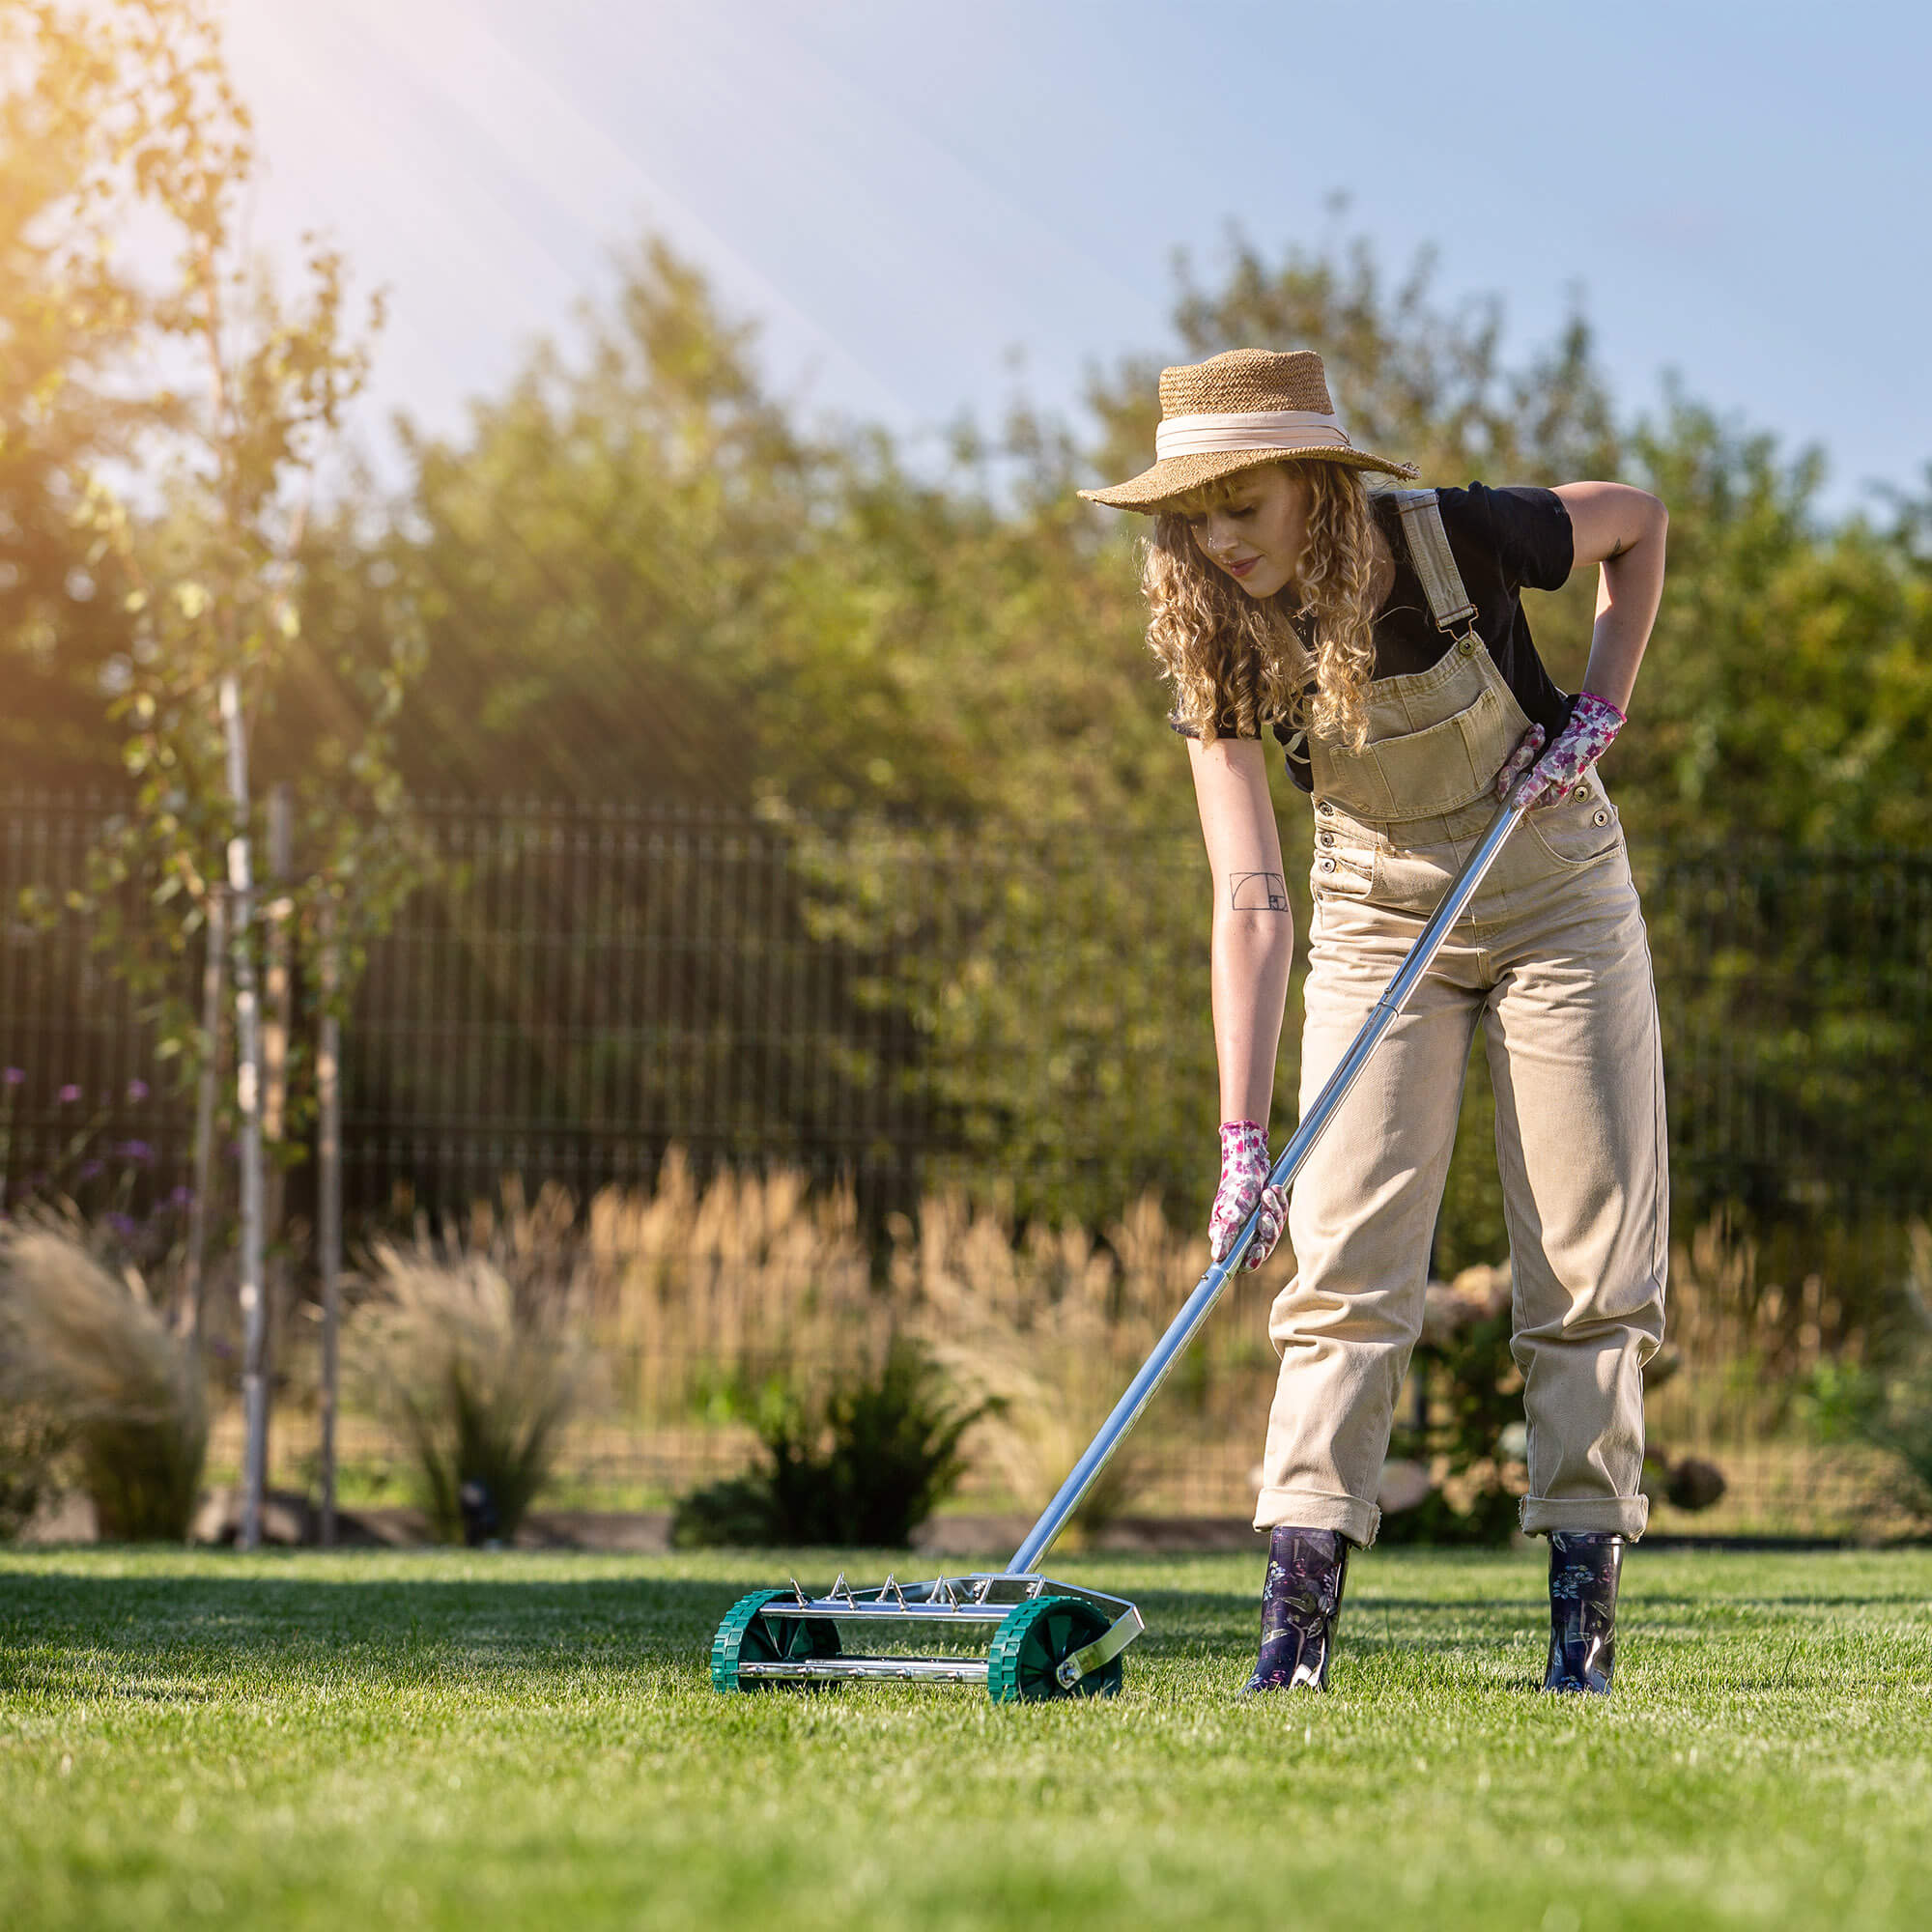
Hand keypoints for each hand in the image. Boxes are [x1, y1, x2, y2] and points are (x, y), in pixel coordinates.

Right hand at [1209, 1119, 1286, 1270]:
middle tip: (1265, 1216)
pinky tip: (1275, 1189)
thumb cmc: (1237, 1185)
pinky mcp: (1267, 1213)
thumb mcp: (1231, 1210)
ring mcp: (1255, 1224)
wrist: (1249, 1160)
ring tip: (1269, 1193)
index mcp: (1228, 1236)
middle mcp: (1241, 1234)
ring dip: (1274, 1212)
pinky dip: (1279, 1204)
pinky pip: (1279, 1217)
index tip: (1258, 1248)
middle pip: (1261, 1249)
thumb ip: (1225, 1234)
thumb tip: (1217, 1257)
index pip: (1241, 1261)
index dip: (1251, 1260)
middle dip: (1267, 1233)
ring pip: (1273, 1233)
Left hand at [1494, 693, 1625, 809]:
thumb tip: (1515, 806)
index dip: (1508, 785)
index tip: (1508, 771)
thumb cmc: (1574, 753)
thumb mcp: (1551, 773)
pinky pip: (1527, 745)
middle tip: (1528, 749)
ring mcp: (1541, 767)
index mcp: (1546, 796)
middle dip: (1521, 758)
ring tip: (1539, 736)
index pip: (1516, 798)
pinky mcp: (1541, 751)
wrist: (1588, 726)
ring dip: (1529, 744)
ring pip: (1520, 758)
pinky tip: (1539, 730)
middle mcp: (1542, 784)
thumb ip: (1532, 789)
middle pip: (1515, 776)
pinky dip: (1532, 737)